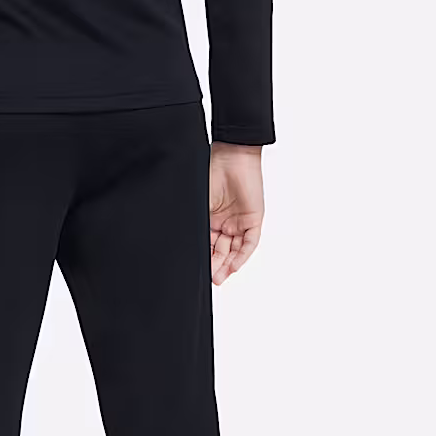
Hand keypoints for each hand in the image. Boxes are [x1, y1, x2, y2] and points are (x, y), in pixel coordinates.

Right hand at [209, 143, 262, 283]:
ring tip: (219, 278)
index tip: (199, 272)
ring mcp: (240, 221)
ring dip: (228, 264)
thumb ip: (195, 222)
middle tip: (210, 279)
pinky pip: (249, 242)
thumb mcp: (199, 203)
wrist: (232, 157)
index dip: (204, 258)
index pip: (208, 243)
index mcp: (211, 217)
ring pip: (235, 249)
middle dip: (216, 266)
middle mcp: (226, 221)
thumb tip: (182, 241)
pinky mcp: (253, 219)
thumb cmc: (211, 172)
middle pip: (222, 250)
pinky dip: (242, 255)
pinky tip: (233, 266)